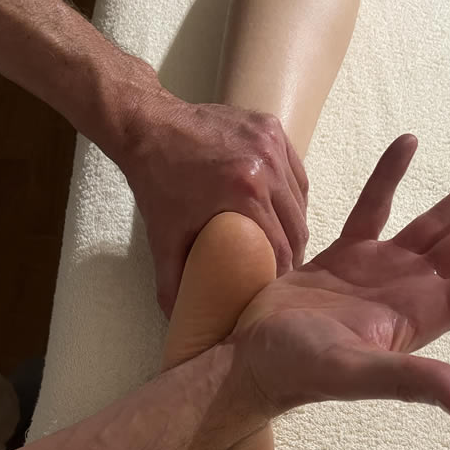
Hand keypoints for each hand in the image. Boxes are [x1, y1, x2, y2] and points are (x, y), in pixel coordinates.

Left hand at [120, 88, 307, 315]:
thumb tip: (178, 322)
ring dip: (295, 225)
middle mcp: (266, 165)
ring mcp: (272, 142)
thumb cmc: (157, 183)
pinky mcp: (272, 128)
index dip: (281, 274)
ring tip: (283, 244)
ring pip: (301, 199)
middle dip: (293, 253)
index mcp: (245, 193)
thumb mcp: (162, 239)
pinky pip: (295, 173)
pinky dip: (292, 196)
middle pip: (297, 226)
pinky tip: (281, 212)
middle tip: (280, 270)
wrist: (148, 126)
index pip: (281, 248)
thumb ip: (172, 283)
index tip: (274, 289)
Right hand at [233, 135, 449, 421]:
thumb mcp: (356, 374)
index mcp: (421, 313)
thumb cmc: (299, 370)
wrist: (252, 356)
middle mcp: (410, 288)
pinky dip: (391, 177)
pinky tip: (408, 145)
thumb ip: (411, 381)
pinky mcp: (346, 255)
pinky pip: (376, 207)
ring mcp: (380, 269)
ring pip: (437, 223)